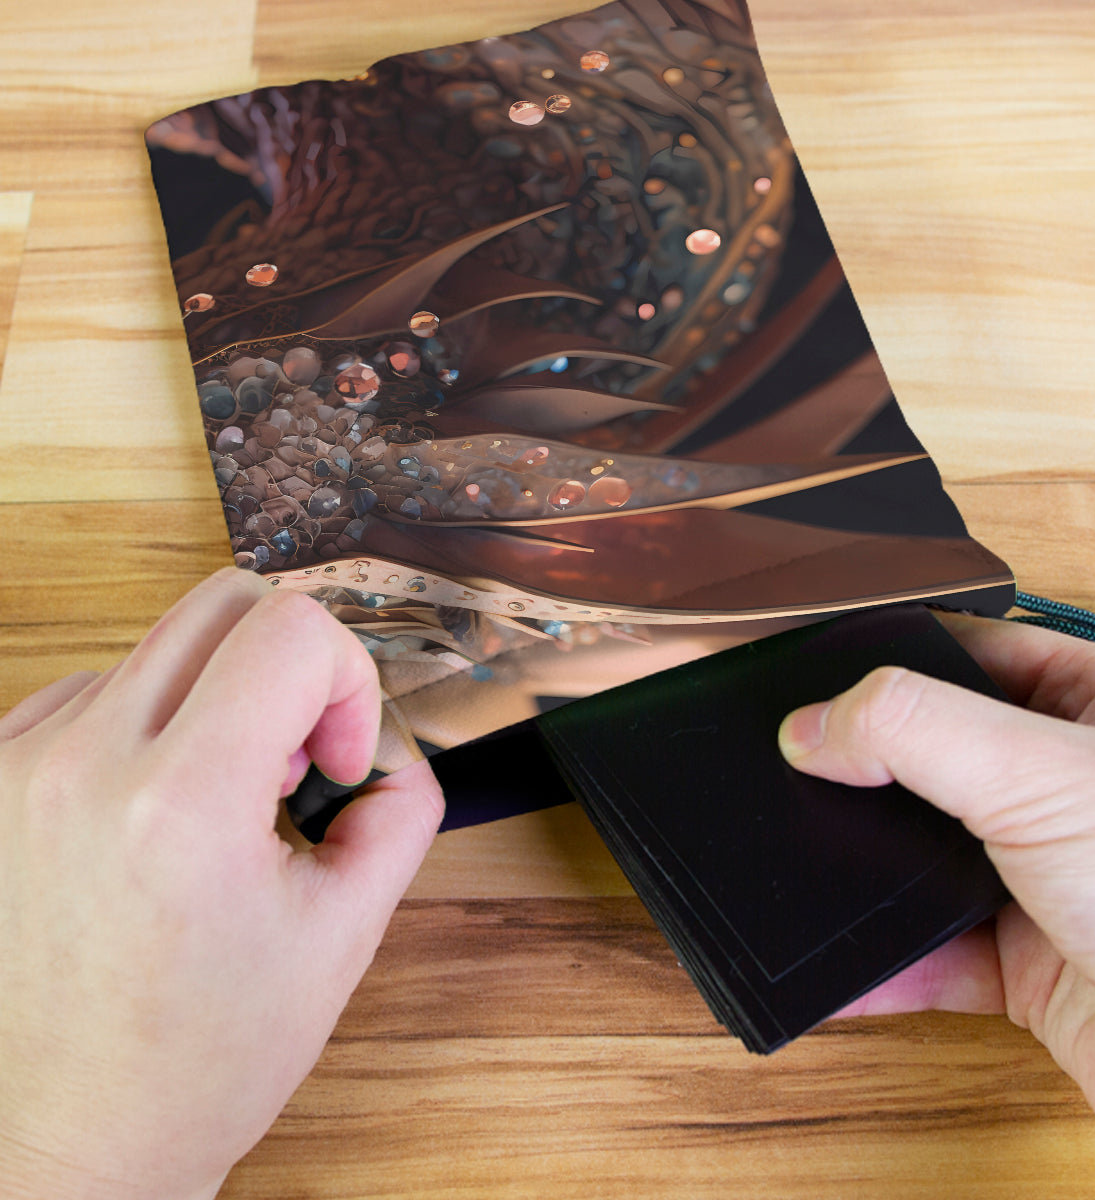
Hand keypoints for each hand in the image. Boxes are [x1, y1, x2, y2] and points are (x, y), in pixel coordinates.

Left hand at [0, 568, 443, 1199]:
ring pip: (162, 646)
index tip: (337, 754)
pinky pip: (94, 691)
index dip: (348, 678)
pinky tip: (157, 813)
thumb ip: (399, 814)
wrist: (65, 1141)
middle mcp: (82, 766)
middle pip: (222, 603)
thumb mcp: (340, 937)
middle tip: (291, 759)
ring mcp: (18, 769)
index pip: (291, 628)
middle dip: (289, 665)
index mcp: (181, 804)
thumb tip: (396, 754)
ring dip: (216, 700)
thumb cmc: (191, 1062)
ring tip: (219, 805)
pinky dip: (148, 726)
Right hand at [778, 613, 1094, 1162]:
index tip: (829, 678)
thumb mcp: (1044, 771)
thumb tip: (816, 724)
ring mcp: (1055, 876)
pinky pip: (934, 949)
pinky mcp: (1032, 961)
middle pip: (946, 756)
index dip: (903, 659)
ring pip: (933, 856)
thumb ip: (916, 731)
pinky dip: (886, 960)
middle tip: (809, 768)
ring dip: (874, 869)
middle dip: (875, 770)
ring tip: (814, 858)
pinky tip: (848, 959)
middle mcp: (1084, 788)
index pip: (982, 652)